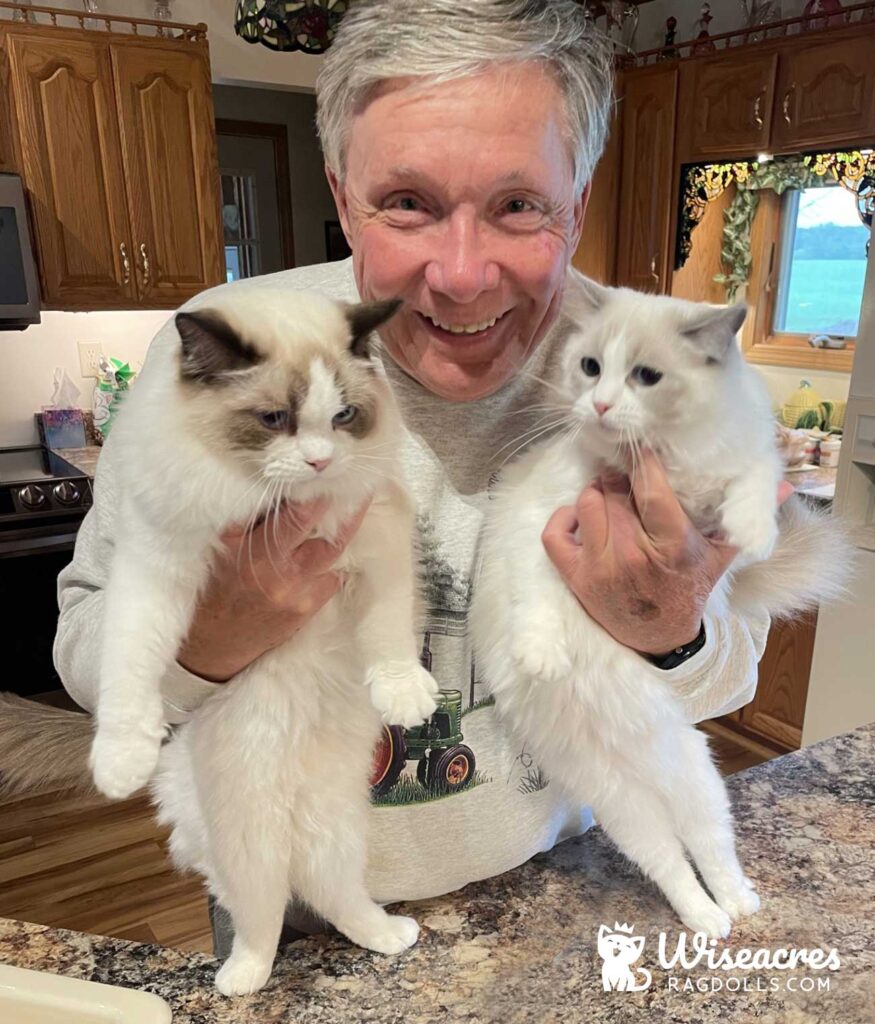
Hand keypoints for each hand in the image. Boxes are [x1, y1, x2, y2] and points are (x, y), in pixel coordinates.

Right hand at [176, 498, 369, 680]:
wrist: (215, 643)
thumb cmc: (216, 585)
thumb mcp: (221, 545)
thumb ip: (249, 516)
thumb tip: (281, 486)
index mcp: (255, 555)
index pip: (297, 518)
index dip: (319, 497)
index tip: (334, 478)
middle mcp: (282, 576)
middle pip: (329, 537)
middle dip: (346, 511)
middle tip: (360, 488)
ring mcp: (300, 595)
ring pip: (333, 554)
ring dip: (343, 532)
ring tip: (354, 509)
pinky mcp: (308, 610)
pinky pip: (330, 578)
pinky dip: (329, 562)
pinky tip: (323, 550)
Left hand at [541, 449, 793, 655]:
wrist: (660, 639)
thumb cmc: (690, 589)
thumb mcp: (722, 556)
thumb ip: (743, 518)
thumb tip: (785, 485)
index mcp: (673, 546)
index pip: (652, 488)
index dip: (646, 463)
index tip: (645, 451)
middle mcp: (634, 556)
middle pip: (616, 492)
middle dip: (620, 479)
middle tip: (626, 477)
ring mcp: (602, 568)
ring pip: (588, 504)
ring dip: (596, 494)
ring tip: (609, 496)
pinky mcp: (576, 578)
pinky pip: (555, 534)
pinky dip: (563, 518)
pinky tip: (581, 516)